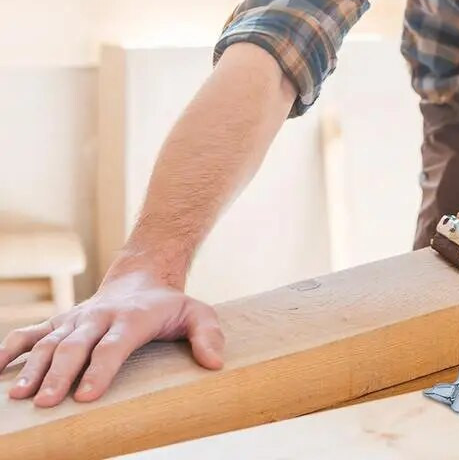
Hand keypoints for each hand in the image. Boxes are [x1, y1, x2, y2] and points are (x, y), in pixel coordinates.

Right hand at [0, 268, 223, 406]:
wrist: (141, 277)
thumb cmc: (169, 305)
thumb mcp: (196, 313)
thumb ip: (208, 334)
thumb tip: (215, 363)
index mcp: (132, 318)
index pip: (114, 346)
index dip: (100, 370)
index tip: (86, 396)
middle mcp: (99, 317)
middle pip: (76, 346)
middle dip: (60, 374)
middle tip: (47, 403)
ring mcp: (76, 319)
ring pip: (48, 341)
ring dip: (32, 367)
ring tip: (19, 395)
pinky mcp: (59, 322)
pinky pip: (28, 334)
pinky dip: (8, 350)